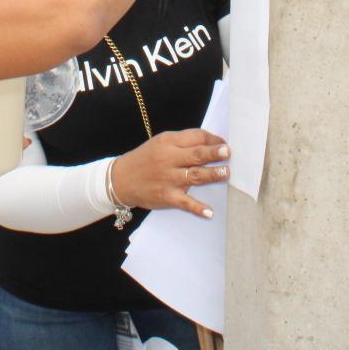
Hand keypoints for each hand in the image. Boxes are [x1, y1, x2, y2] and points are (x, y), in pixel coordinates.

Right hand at [110, 129, 229, 218]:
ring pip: (194, 176)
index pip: (194, 137)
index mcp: (168, 142)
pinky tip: (209, 212)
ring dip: (212, 175)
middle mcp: (168, 159)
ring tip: (226, 173)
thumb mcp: (161, 143)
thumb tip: (210, 143)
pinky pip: (184, 202)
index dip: (212, 139)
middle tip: (228, 152)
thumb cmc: (146, 159)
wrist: (120, 179)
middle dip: (213, 153)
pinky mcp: (166, 197)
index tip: (225, 143)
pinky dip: (197, 208)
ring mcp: (168, 179)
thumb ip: (183, 143)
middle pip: (196, 155)